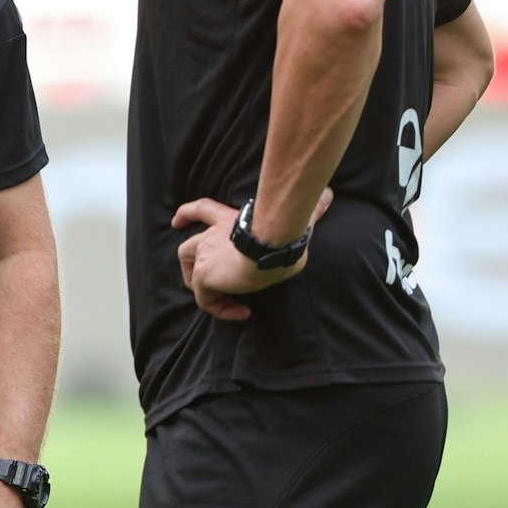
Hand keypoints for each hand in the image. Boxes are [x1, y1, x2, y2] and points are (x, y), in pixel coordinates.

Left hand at [172, 189, 332, 321]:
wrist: (272, 242)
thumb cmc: (285, 230)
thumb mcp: (295, 220)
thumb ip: (309, 210)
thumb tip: (330, 194)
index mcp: (228, 220)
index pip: (201, 210)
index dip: (187, 214)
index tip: (177, 220)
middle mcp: (211, 236)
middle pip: (186, 248)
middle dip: (189, 264)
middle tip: (197, 277)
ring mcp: (205, 256)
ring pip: (191, 274)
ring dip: (202, 289)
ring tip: (222, 302)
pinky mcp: (205, 276)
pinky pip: (205, 299)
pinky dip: (219, 308)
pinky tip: (241, 312)